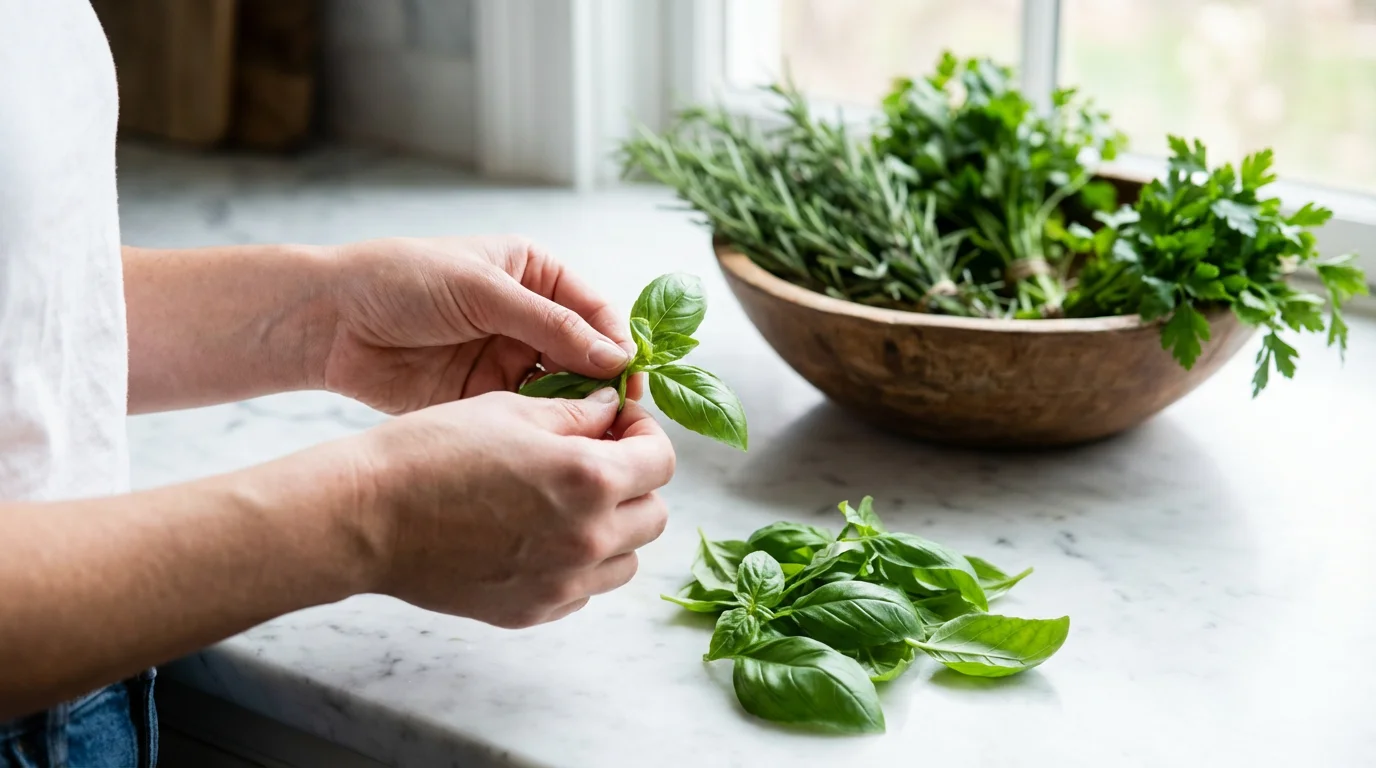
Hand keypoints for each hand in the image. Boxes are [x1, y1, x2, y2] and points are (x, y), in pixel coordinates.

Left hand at [319, 236, 641, 414]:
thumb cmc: (400, 281)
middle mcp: (530, 320)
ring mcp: (509, 361)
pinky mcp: (485, 399)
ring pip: (563, 393)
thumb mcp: (481, 290)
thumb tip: (616, 356)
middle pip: (587, 358)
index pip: (596, 313)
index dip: (617, 346)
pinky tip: (552, 447)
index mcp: (536, 277)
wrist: (329, 321)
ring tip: (589, 438)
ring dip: (578, 413)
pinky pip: (528, 418)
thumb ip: (549, 323)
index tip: (630, 379)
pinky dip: (543, 432)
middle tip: (619, 420)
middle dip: (604, 386)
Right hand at [347, 388, 674, 627]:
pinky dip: (578, 564)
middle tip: (598, 462)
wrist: (366, 517)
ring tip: (569, 502)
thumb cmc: (431, 452)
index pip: (662, 462)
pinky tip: (539, 535)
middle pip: (655, 515)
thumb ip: (576, 414)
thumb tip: (613, 411)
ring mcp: (562, 583)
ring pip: (626, 559)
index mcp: (589, 479)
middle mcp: (587, 538)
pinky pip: (584, 589)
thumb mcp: (509, 410)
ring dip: (614, 528)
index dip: (646, 437)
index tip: (622, 429)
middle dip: (636, 484)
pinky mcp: (533, 610)